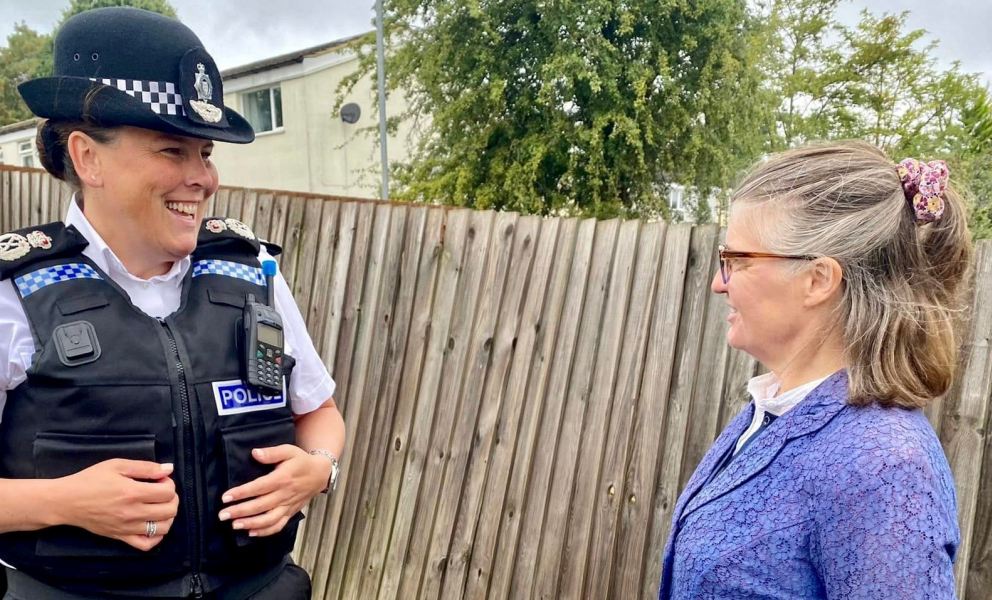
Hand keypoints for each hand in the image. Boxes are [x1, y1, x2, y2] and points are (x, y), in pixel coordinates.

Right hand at [60, 459, 177, 551]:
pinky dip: (156, 536)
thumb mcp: (117, 465)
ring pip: (163, 528)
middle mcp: (132, 513)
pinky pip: (146, 545)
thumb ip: (145, 467)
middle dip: (172, 498)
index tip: (159, 479)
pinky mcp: (120, 537)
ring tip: (158, 506)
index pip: (168, 492)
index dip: (169, 483)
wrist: (67, 501)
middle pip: (170, 511)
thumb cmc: (90, 480)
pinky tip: (152, 524)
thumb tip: (169, 469)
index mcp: (132, 493)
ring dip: (167, 516)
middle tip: (161, 491)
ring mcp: (127, 528)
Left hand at [219, 445, 330, 537]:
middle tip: (222, 515)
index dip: (242, 493)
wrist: (320, 473)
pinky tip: (251, 532)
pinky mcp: (291, 513)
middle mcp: (285, 494)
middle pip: (260, 506)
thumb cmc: (301, 461)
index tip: (225, 497)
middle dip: (240, 511)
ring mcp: (288, 506)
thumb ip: (272, 453)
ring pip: (268, 519)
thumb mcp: (288, 450)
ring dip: (250, 524)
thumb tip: (255, 453)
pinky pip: (278, 525)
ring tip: (234, 525)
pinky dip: (265, 531)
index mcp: (282, 478)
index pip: (259, 487)